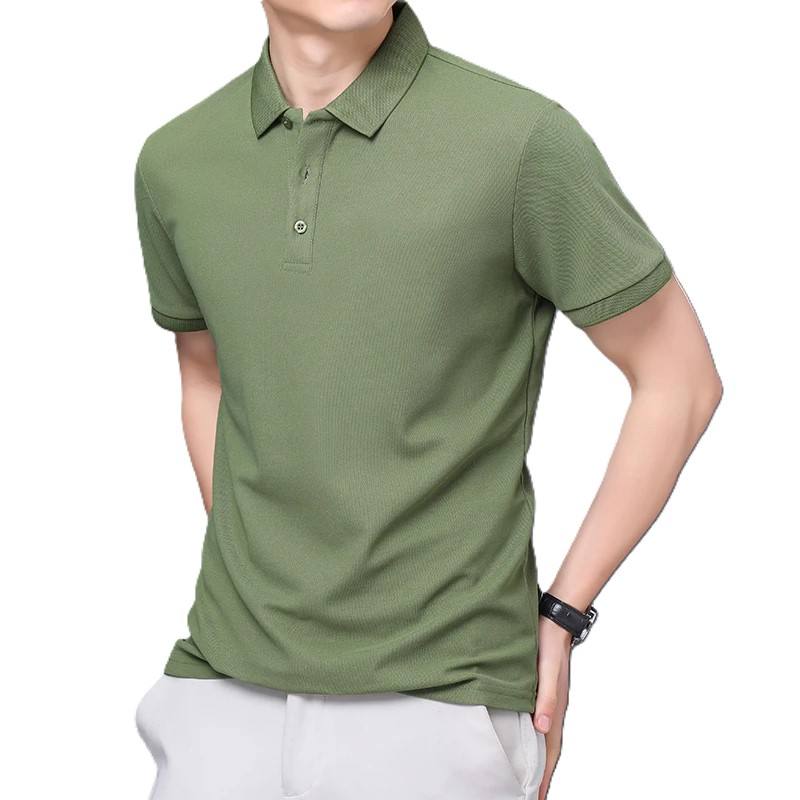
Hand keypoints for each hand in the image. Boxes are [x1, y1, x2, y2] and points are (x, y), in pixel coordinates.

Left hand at [532, 617, 572, 798]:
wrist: (552, 620)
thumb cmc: (548, 643)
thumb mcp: (546, 669)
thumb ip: (545, 697)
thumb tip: (542, 727)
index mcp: (555, 709)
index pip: (549, 752)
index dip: (543, 777)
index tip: (536, 798)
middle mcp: (553, 710)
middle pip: (547, 751)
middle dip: (540, 775)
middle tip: (529, 795)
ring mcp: (549, 702)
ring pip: (543, 738)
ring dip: (537, 759)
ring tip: (526, 778)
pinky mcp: (542, 692)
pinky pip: (539, 723)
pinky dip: (533, 739)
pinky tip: (524, 740)